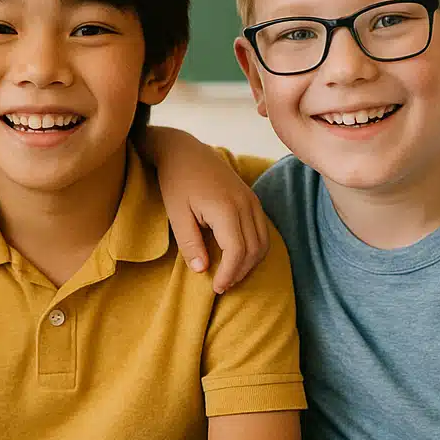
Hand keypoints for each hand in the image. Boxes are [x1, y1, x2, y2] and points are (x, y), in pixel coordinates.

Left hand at [147, 129, 268, 292]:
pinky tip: (237, 257)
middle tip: (222, 286)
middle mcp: (245, 204)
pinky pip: (262, 230)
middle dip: (240, 272)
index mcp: (226, 209)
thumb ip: (190, 243)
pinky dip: (254, 249)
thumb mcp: (176, 214)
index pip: (237, 252)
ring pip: (263, 242)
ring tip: (230, 275)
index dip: (229, 274)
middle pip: (254, 250)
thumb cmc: (176, 182)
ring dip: (250, 263)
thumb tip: (202, 270)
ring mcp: (252, 200)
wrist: (185, 151)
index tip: (216, 288)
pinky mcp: (252, 199)